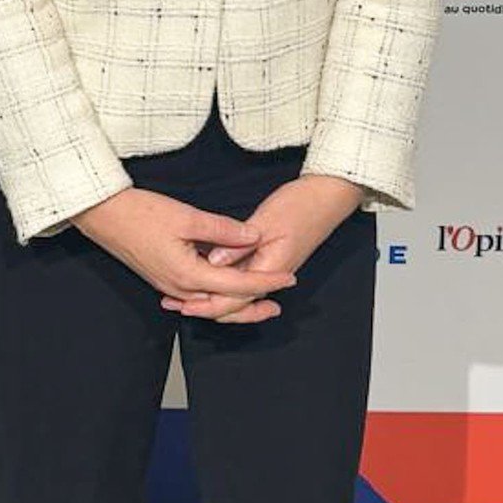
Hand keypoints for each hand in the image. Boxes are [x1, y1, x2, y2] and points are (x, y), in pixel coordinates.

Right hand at [72, 186, 296, 324]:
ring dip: (235, 303)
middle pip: (225, 306)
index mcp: (189, 275)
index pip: (238, 285)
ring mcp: (168, 286)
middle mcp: (180, 288)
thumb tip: (253, 237)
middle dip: (253, 306)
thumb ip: (223, 229)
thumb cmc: (139, 212)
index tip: (289, 279)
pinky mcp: (162, 278)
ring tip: (256, 298)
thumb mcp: (186, 216)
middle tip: (279, 303)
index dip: (267, 282)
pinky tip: (220, 288)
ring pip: (209, 304)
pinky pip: (195, 297)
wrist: (102, 215)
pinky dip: (214, 297)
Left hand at [162, 174, 363, 323]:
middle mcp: (270, 274)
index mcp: (270, 269)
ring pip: (238, 292)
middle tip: (174, 304)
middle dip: (204, 305)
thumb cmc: (301, 205)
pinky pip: (242, 277)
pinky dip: (222, 280)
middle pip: (235, 302)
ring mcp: (269, 268)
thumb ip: (238, 244)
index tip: (184, 305)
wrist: (328, 197)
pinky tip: (206, 274)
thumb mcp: (266, 220)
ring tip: (183, 296)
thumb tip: (214, 262)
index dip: (208, 304)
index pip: (236, 298)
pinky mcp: (268, 258)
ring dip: (211, 296)